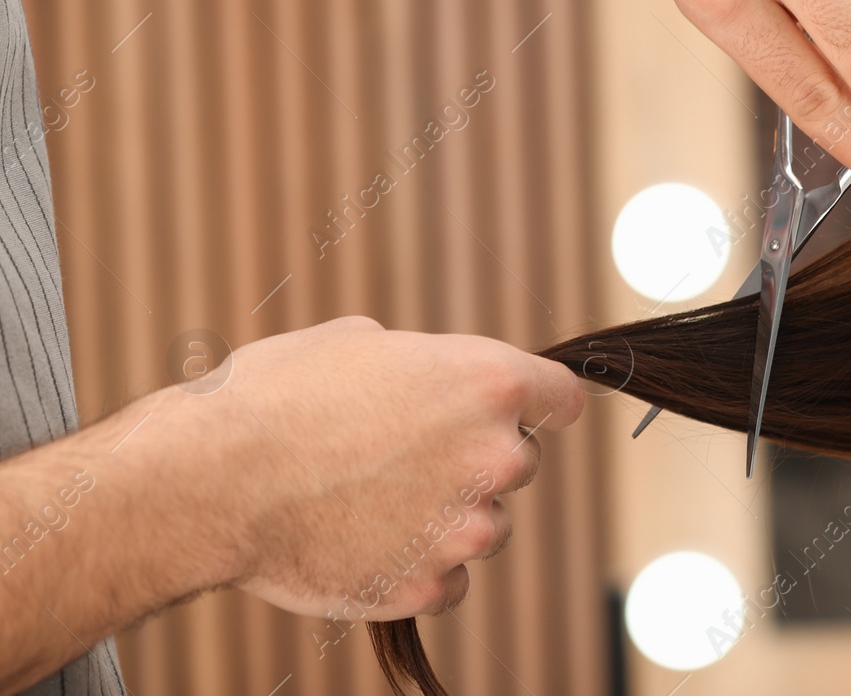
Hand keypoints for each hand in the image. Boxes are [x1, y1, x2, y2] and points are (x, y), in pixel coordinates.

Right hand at [200, 316, 581, 618]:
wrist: (210, 479)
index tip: (538, 413)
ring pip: (484, 527)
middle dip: (474, 460)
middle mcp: (494, 454)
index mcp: (488, 381)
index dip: (544, 403)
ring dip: (447, 519)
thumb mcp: (361, 342)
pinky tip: (362, 543)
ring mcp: (464, 528)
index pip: (562, 397)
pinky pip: (446, 581)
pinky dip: (415, 569)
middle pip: (518, 463)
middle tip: (403, 456)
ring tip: (369, 501)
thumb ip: (426, 366)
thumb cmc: (276, 397)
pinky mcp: (427, 587)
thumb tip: (437, 383)